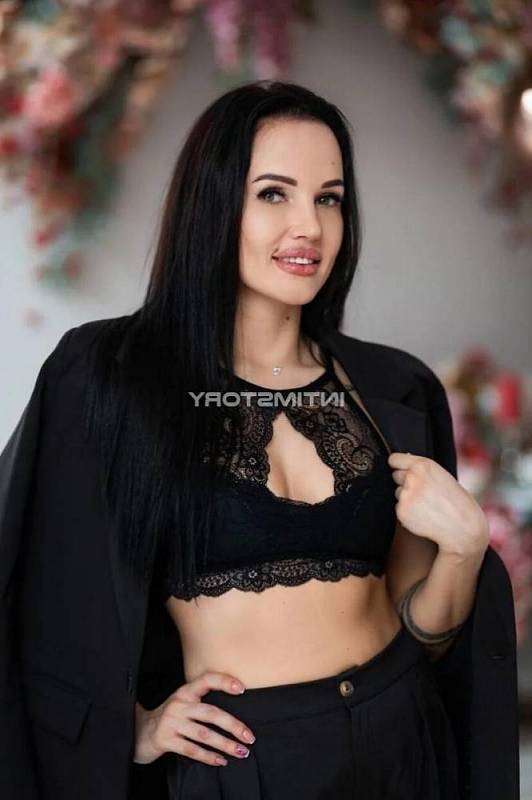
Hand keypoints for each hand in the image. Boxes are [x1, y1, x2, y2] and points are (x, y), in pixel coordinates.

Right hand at [133, 671, 255, 766]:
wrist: (140, 732)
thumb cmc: (170, 717)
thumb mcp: (183, 702)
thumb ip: (202, 702)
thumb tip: (235, 709)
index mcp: (185, 691)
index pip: (207, 680)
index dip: (224, 682)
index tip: (242, 689)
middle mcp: (179, 704)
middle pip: (211, 713)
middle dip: (233, 726)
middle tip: (249, 736)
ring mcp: (171, 722)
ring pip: (204, 734)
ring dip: (225, 744)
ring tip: (241, 751)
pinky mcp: (166, 740)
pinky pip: (192, 750)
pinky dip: (208, 756)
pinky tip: (221, 760)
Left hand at [388, 452, 489, 558]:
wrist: (462, 527)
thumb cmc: (456, 502)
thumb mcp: (442, 476)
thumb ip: (422, 471)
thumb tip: (403, 467)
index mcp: (423, 465)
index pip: (395, 459)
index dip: (397, 465)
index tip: (399, 469)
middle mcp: (412, 477)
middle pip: (395, 475)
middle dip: (404, 482)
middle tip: (423, 492)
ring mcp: (406, 494)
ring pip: (398, 493)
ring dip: (407, 498)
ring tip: (427, 505)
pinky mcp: (402, 511)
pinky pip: (399, 508)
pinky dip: (408, 512)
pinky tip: (423, 515)